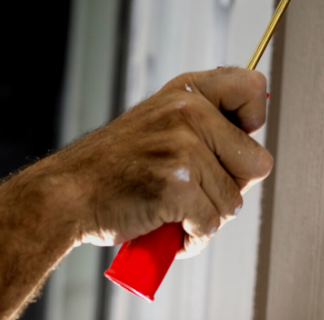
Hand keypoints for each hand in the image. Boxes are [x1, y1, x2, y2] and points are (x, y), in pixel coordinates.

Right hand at [39, 67, 272, 256]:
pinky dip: (192, 237)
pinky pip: (210, 224)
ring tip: (175, 210)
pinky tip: (167, 227)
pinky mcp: (177, 185)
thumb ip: (204, 123)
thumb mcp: (161, 120)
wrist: (68, 193)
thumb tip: (253, 151)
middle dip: (231, 186)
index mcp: (189, 90)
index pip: (253, 85)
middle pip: (256, 161)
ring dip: (207, 217)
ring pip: (233, 201)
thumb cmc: (116, 166)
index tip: (231, 141)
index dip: (252, 121)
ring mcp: (183, 147)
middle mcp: (189, 111)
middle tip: (196, 190)